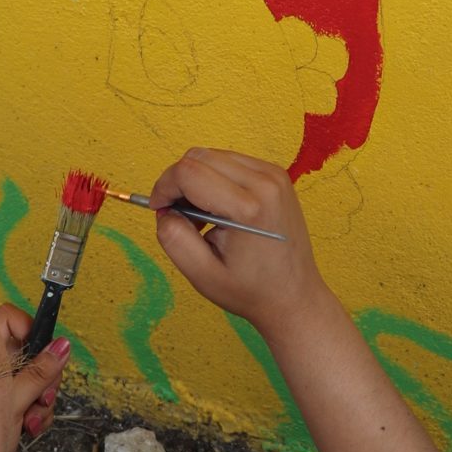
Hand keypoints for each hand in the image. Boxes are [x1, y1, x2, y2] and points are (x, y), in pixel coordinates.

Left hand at [0, 306, 70, 451]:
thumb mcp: (15, 402)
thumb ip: (40, 372)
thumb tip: (62, 345)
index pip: (11, 319)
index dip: (30, 331)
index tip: (46, 353)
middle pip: (31, 352)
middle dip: (44, 378)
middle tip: (45, 397)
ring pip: (34, 376)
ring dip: (41, 399)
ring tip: (33, 420)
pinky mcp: (4, 400)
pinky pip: (30, 394)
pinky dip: (35, 410)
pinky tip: (31, 426)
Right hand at [148, 146, 328, 335]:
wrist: (293, 295)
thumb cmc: (251, 290)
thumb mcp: (202, 274)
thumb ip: (173, 238)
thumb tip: (164, 209)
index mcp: (248, 208)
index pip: (188, 172)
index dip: (164, 187)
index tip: (158, 209)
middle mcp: (265, 183)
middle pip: (199, 157)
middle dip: (178, 182)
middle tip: (178, 215)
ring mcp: (274, 176)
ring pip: (213, 156)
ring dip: (196, 180)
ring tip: (200, 217)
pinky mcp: (276, 175)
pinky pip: (231, 162)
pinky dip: (214, 179)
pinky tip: (218, 209)